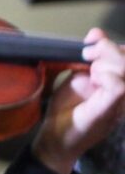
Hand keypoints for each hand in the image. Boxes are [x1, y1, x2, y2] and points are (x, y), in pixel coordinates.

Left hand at [32, 28, 124, 173]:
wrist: (56, 139)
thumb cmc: (66, 111)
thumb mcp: (76, 78)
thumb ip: (88, 59)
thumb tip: (96, 34)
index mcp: (116, 82)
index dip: (109, 43)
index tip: (91, 40)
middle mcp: (123, 91)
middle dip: (107, 50)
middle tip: (86, 57)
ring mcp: (119, 102)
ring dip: (105, 62)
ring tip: (89, 70)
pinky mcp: (109, 110)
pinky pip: (119, 87)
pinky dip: (106, 76)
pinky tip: (94, 78)